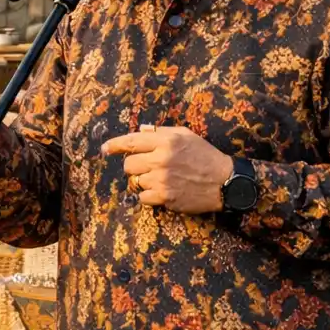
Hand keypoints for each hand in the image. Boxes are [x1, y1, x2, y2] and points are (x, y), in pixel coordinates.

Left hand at [101, 126, 231, 213]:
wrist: (225, 182)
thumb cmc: (205, 155)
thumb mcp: (186, 135)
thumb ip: (161, 132)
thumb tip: (141, 131)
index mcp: (165, 141)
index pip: (131, 141)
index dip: (114, 145)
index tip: (105, 149)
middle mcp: (161, 159)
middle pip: (129, 165)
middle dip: (134, 167)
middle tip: (146, 167)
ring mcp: (162, 180)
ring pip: (135, 182)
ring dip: (143, 182)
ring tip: (159, 179)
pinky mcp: (166, 197)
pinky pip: (143, 198)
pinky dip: (149, 196)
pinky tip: (162, 191)